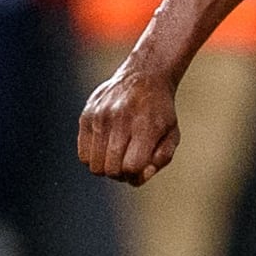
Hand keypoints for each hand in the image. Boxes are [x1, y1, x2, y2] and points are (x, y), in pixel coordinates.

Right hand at [78, 57, 181, 185]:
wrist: (143, 77)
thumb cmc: (160, 112)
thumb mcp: (172, 134)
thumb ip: (160, 159)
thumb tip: (138, 177)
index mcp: (145, 127)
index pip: (132, 166)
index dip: (136, 174)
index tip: (141, 166)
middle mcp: (120, 121)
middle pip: (111, 169)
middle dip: (121, 174)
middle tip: (128, 164)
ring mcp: (100, 118)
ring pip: (94, 165)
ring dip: (106, 168)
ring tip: (116, 157)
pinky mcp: (86, 116)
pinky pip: (82, 154)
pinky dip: (93, 159)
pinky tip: (105, 148)